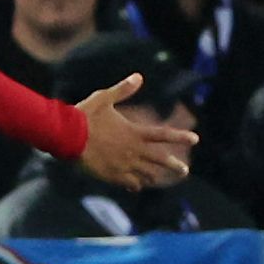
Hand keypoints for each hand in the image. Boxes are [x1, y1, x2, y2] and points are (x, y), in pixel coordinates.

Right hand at [74, 75, 198, 190]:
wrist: (68, 136)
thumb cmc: (85, 115)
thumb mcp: (104, 98)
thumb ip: (123, 90)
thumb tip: (139, 76)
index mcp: (134, 132)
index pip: (163, 134)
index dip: (180, 136)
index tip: (195, 139)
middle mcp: (133, 151)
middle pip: (160, 160)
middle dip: (174, 166)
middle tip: (184, 171)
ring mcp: (124, 165)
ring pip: (146, 174)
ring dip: (154, 176)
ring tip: (159, 178)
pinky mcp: (112, 175)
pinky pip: (129, 183)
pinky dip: (134, 184)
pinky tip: (136, 186)